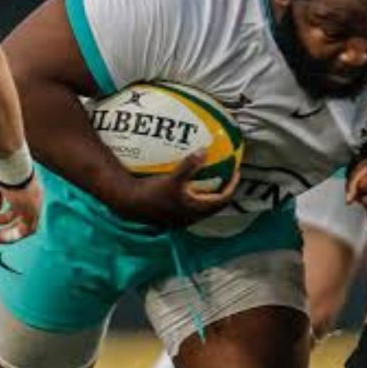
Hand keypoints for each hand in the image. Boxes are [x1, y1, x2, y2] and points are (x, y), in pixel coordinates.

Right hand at [0, 160, 43, 243]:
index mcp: (29, 187)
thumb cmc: (1, 168)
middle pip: (27, 217)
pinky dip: (12, 236)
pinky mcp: (31, 211)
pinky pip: (25, 230)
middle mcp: (35, 196)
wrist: (9, 163)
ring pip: (27, 226)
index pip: (22, 204)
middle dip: (10, 226)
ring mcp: (35, 203)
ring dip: (11, 234)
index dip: (8, 214)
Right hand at [123, 150, 240, 227]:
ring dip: (208, 191)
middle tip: (226, 174)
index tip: (236, 172)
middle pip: (215, 203)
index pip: (222, 199)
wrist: (130, 205)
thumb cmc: (152, 194)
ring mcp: (181, 216)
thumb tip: (204, 150)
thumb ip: (189, 165)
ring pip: (202, 204)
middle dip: (222, 189)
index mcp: (196, 210)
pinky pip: (190, 202)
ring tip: (210, 176)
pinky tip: (187, 180)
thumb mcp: (172, 178)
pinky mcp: (172, 214)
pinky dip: (194, 192)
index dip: (232, 186)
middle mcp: (191, 216)